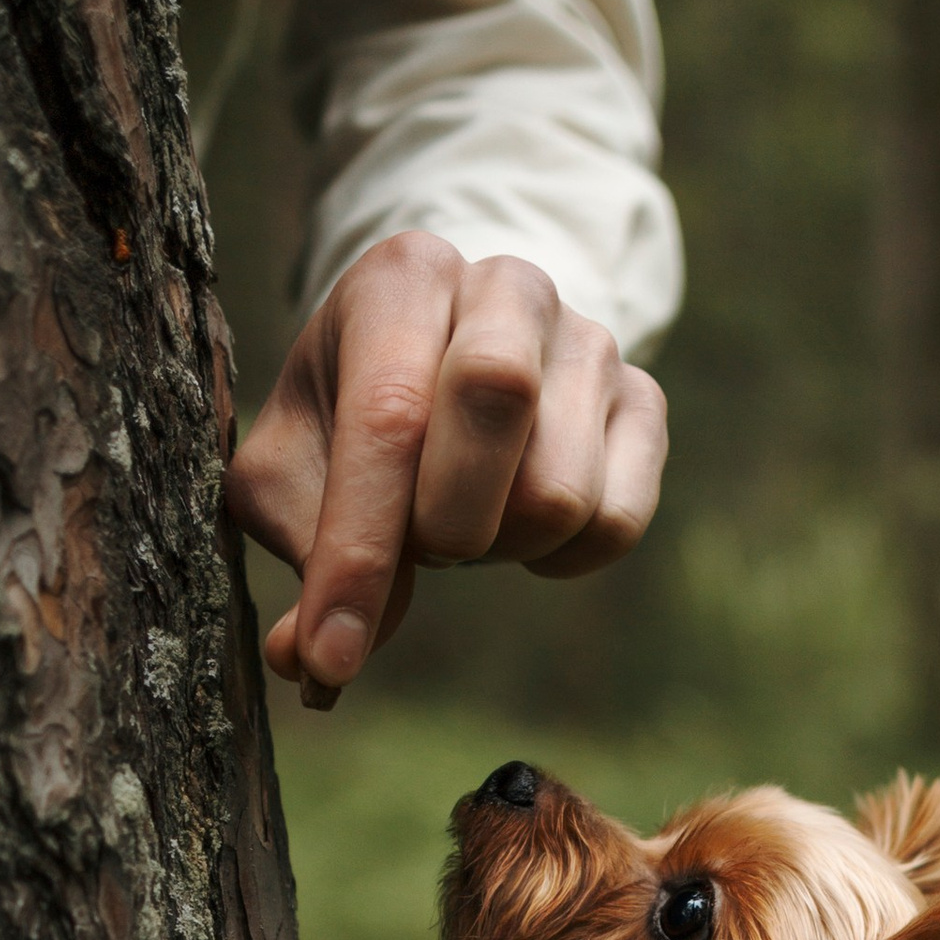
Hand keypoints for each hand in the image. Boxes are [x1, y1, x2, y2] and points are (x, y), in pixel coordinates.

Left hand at [222, 235, 667, 705]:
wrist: (447, 349)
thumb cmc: (354, 409)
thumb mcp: (295, 457)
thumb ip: (295, 543)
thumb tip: (305, 663)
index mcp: (405, 276)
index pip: (387, 415)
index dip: (357, 552)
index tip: (329, 657)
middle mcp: (508, 287)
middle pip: (497, 403)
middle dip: (444, 522)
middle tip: (417, 543)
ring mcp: (591, 341)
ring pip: (559, 492)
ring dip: (498, 544)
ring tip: (465, 517)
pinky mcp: (644, 400)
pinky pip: (616, 523)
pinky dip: (560, 557)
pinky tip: (519, 526)